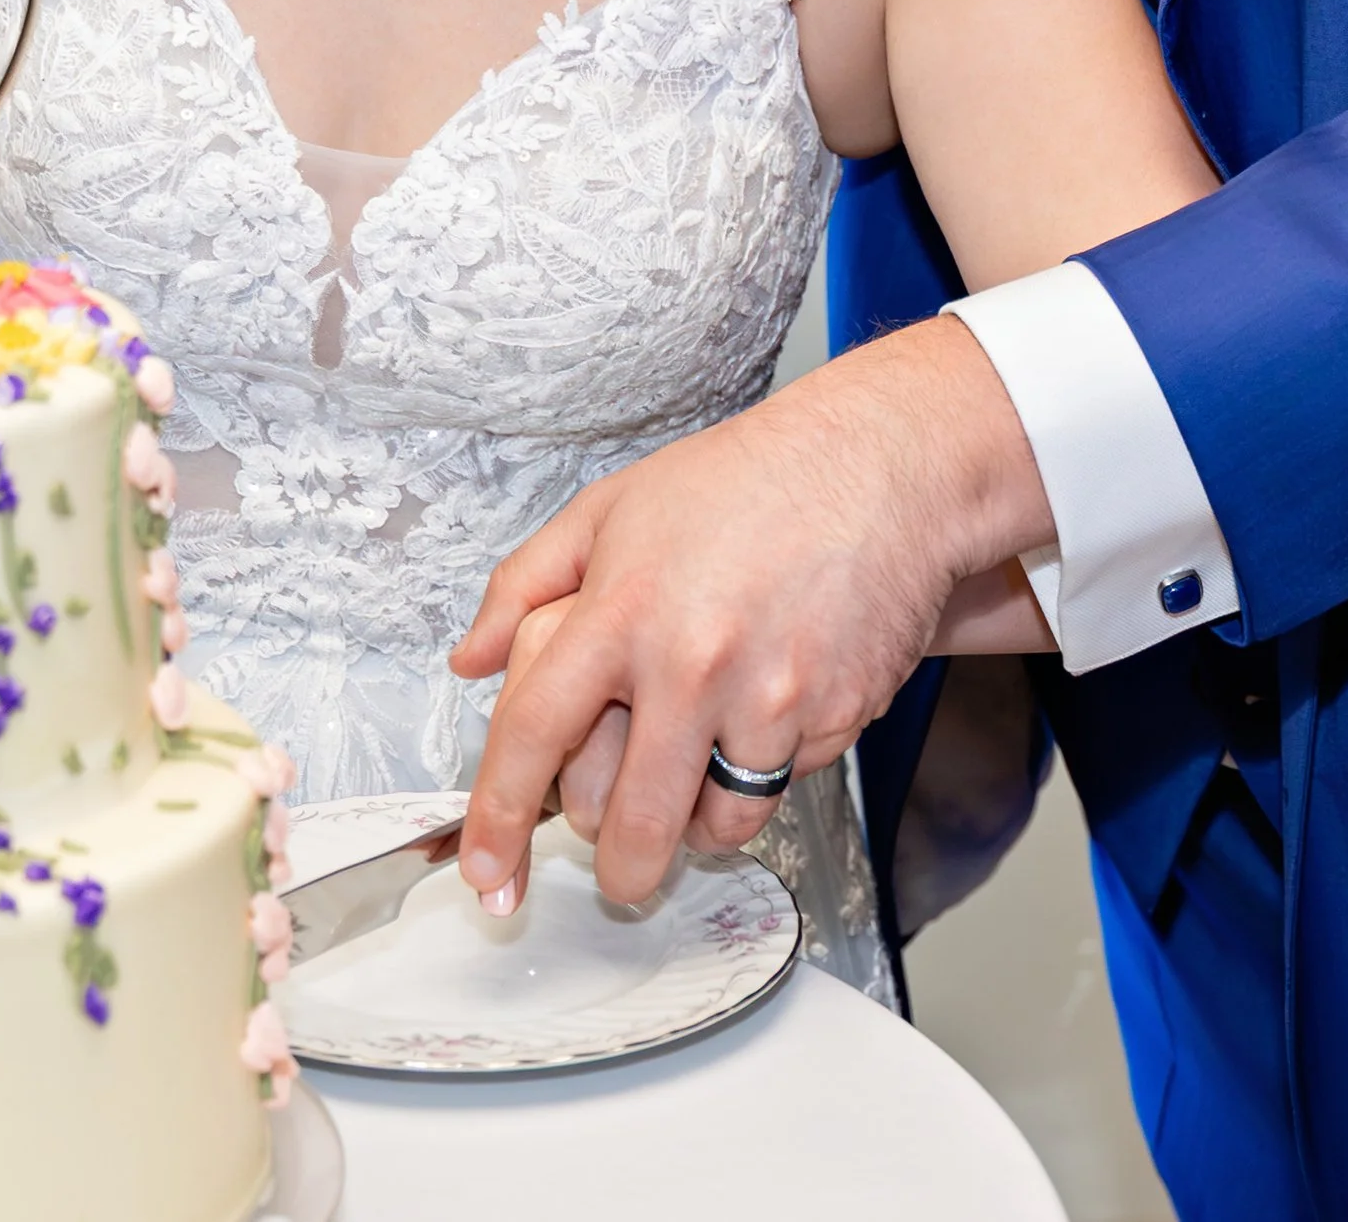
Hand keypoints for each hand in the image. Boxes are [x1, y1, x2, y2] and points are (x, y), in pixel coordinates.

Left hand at [451, 319, 1053, 910]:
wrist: (878, 468)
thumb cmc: (743, 482)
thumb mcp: (610, 508)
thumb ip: (524, 586)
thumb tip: (470, 663)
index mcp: (622, 609)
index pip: (534, 736)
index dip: (497, 822)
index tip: (486, 878)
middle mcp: (691, 663)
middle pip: (626, 825)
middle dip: (612, 860)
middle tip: (614, 839)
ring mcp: (768, 699)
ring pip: (706, 829)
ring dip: (688, 825)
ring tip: (693, 764)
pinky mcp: (832, 721)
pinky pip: (777, 793)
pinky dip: (756, 779)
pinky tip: (757, 718)